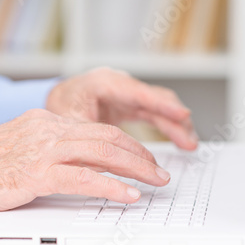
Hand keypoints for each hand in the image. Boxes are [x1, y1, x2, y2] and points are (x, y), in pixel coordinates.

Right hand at [0, 109, 170, 211]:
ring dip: (135, 168)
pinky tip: (127, 195)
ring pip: (102, 152)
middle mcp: (48, 129)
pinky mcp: (36, 173)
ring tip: (155, 181)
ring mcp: (43, 149)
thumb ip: (52, 148)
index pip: (97, 128)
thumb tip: (83, 163)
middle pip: (107, 137)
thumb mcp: (24, 146)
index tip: (143, 158)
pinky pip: (83, 178)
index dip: (127, 143)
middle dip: (140, 154)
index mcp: (47, 120)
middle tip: (158, 170)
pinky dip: (110, 186)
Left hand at [46, 67, 197, 149]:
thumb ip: (88, 137)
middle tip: (189, 141)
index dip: (161, 105)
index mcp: (102, 82)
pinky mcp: (128, 105)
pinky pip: (153, 114)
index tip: (182, 115)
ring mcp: (125, 94)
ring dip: (175, 125)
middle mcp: (118, 84)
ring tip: (190, 145)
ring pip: (158, 106)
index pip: (138, 93)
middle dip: (175, 119)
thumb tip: (104, 161)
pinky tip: (180, 139)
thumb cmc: (59, 108)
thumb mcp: (68, 123)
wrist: (54, 102)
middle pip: (154, 98)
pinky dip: (167, 126)